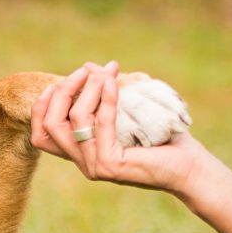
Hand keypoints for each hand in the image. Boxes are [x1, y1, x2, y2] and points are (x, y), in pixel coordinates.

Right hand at [29, 61, 198, 193]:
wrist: (190, 167)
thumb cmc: (162, 138)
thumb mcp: (127, 109)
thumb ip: (103, 92)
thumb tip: (89, 66)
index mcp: (81, 153)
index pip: (41, 135)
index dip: (41, 107)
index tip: (57, 83)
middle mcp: (82, 162)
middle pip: (50, 124)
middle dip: (62, 91)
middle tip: (84, 71)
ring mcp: (94, 166)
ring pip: (73, 119)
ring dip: (87, 89)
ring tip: (106, 73)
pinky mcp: (109, 165)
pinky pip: (99, 123)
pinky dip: (104, 98)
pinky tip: (112, 82)